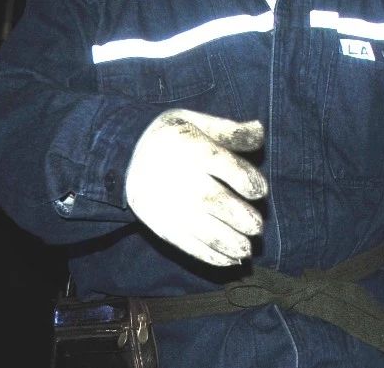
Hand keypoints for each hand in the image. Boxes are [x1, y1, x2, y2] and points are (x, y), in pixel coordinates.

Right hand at [125, 109, 267, 266]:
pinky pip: (187, 244)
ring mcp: (169, 205)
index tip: (260, 192)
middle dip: (240, 217)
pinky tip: (228, 261)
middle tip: (257, 228)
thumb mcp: (197, 122)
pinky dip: (209, 255)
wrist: (123, 156)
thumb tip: (260, 131)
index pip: (226, 166)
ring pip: (202, 228)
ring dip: (228, 242)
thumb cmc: (171, 137)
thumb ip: (230, 130)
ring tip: (246, 250)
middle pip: (214, 201)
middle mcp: (181, 179)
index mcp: (194, 149)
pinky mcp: (162, 224)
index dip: (248, 181)